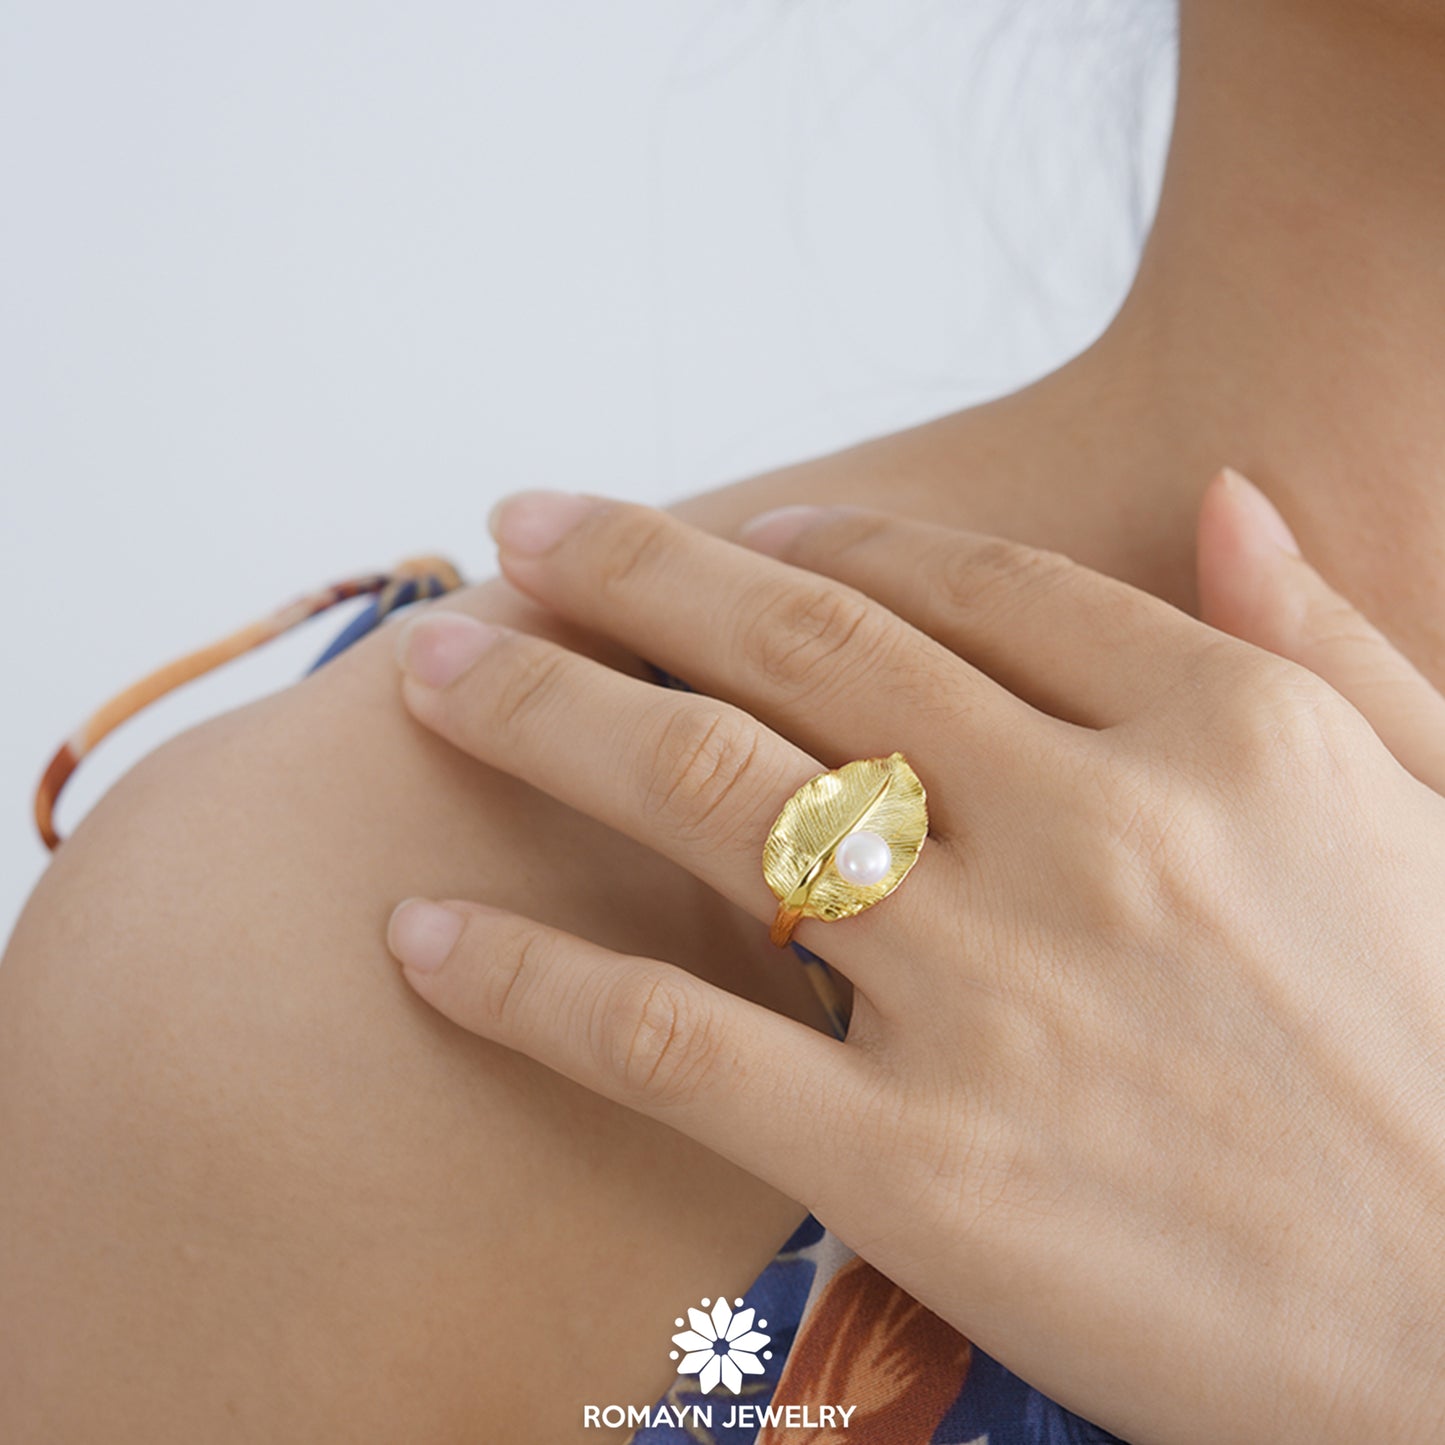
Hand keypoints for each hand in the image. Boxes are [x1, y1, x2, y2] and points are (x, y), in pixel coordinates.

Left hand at [383, 471, 1444, 1443]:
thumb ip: (1333, 645)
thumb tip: (1230, 500)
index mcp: (1222, 730)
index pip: (962, 584)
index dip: (817, 542)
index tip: (725, 534)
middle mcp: (1095, 831)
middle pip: (798, 651)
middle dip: (631, 572)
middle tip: (514, 530)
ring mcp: (999, 999)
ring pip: (708, 803)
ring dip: (545, 716)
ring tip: (433, 669)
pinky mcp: (925, 1173)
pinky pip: (677, 1045)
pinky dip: (532, 982)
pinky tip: (424, 936)